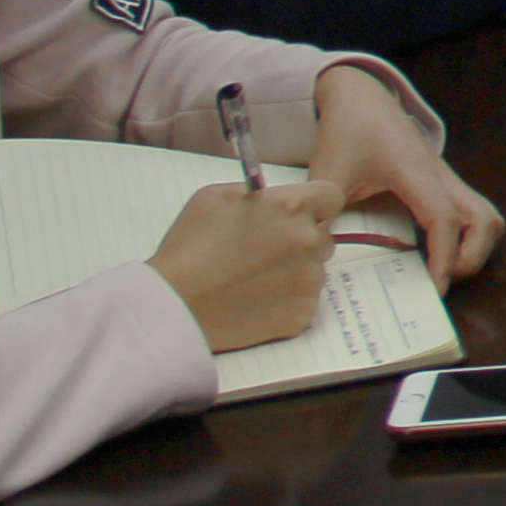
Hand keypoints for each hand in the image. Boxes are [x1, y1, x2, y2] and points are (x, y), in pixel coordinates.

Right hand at [149, 174, 340, 352]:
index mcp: (292, 207)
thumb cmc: (189, 247)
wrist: (175, 304)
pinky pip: (305, 300)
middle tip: (267, 251)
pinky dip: (287, 300)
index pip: (331, 196)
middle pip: (322, 235)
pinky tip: (256, 300)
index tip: (298, 215)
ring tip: (254, 279)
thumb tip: (273, 198)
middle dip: (302, 239)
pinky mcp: (303, 313)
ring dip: (295, 270)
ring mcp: (309, 280)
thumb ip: (256, 191)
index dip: (314, 205)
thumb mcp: (215, 197)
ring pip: (315, 269)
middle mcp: (309, 241)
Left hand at [301, 64, 502, 284]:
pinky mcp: (445, 183)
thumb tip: (317, 259)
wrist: (361, 97)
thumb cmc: (346, 132)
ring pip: (487, 216)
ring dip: (476, 248)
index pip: (442, 218)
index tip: (435, 289)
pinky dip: (467, 238)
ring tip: (445, 269)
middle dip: (472, 257)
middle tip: (441, 280)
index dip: (443, 257)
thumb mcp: (326, 174)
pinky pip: (472, 213)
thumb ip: (321, 214)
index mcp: (414, 172)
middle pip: (485, 219)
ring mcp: (447, 179)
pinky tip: (437, 252)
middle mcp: (441, 176)